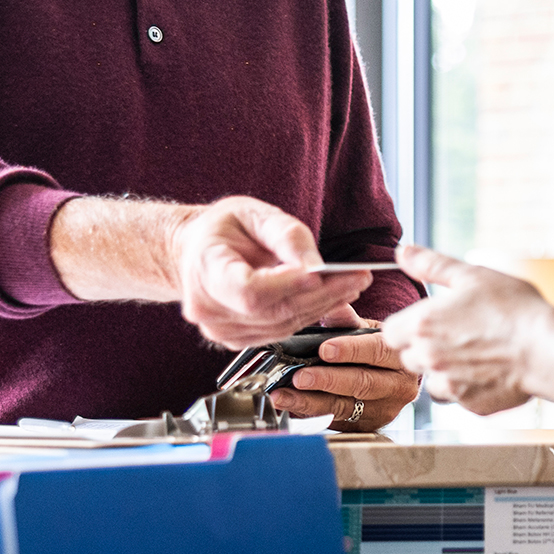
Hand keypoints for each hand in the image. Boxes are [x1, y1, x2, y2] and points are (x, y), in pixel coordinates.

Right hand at [170, 196, 371, 347]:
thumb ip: (285, 235)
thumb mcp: (251, 213)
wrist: (195, 253)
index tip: (320, 274)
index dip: (286, 285)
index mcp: (206, 270)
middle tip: (359, 277)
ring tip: (353, 284)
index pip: (248, 290)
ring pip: (283, 325)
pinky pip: (283, 331)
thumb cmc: (222, 230)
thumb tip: (316, 265)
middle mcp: (209, 309)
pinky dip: (311, 314)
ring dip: (323, 306)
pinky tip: (334, 297)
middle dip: (321, 295)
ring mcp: (223, 330)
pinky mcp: (239, 339)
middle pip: (273, 311)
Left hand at [266, 321, 421, 431]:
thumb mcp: (366, 329)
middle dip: (327, 380)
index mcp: (399, 354)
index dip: (351, 350)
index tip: (324, 349)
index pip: (378, 351)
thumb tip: (332, 304)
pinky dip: (312, 415)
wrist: (393, 376)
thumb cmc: (376, 349)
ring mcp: (386, 409)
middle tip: (299, 377)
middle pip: (362, 383)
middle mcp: (399, 385)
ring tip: (284, 396)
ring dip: (310, 402)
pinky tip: (292, 407)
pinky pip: (338, 422)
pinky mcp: (370, 426)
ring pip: (346, 407)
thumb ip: (346, 319)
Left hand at [378, 245, 553, 414]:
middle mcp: (429, 357)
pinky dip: (466, 387)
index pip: (389, 332)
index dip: (407, 326)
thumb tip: (403, 252)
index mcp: (423, 324)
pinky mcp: (469, 405)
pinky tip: (487, 370)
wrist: (547, 350)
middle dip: (424, 347)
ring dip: (443, 370)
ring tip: (474, 354)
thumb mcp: (472, 276)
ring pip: (430, 381)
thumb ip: (431, 264)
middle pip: (407, 357)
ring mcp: (448, 384)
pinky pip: (457, 397)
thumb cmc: (514, 309)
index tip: (429, 321)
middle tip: (456, 335)